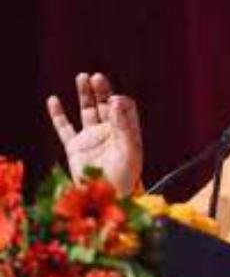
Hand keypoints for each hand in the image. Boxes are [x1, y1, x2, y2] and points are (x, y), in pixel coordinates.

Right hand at [47, 73, 142, 195]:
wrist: (108, 199)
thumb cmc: (125, 177)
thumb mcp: (130, 150)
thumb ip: (124, 126)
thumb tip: (116, 101)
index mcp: (126, 131)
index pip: (124, 108)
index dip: (119, 101)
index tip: (113, 101)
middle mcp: (110, 132)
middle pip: (105, 104)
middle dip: (102, 90)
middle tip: (97, 77)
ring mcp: (92, 138)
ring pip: (87, 111)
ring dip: (85, 94)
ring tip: (83, 77)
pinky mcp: (75, 148)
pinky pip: (65, 128)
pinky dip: (58, 115)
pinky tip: (53, 100)